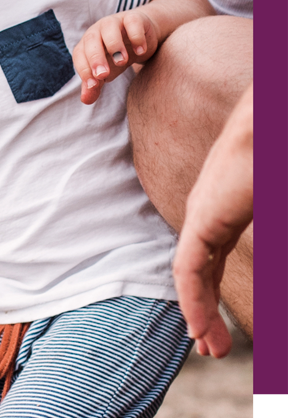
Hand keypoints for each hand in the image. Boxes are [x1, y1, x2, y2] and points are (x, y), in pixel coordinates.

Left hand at [72, 9, 158, 104]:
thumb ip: (96, 85)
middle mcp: (97, 31)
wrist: (141, 36)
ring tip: (122, 62)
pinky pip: (132, 22)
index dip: (84, 70)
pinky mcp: (133, 18)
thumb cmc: (117, 56)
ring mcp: (115, 22)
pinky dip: (136, 37)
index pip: (79, 56)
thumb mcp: (108, 72)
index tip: (93, 86)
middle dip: (95, 58)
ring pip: (109, 29)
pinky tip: (141, 52)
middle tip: (103, 75)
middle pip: (91, 41)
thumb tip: (86, 100)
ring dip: (114, 45)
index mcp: (86, 45)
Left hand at [173, 86, 252, 357]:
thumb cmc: (273, 153)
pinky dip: (193, 299)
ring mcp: (204, 214)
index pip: (212, 259)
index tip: (220, 325)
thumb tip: (275, 263)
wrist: (271, 118)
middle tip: (210, 347)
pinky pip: (190, 267)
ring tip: (205, 347)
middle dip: (203, 310)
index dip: (213, 293)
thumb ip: (269, 233)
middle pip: (199, 272)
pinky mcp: (205, 217)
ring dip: (197, 313)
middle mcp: (207, 213)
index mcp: (224, 207)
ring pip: (191, 275)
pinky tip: (197, 325)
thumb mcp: (269, 206)